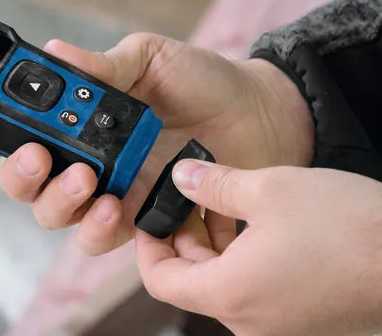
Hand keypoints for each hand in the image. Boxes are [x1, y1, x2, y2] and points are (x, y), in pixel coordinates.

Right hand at [0, 34, 314, 254]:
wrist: (262, 115)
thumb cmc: (203, 81)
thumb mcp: (151, 59)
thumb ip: (105, 64)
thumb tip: (56, 53)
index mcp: (75, 117)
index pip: (14, 131)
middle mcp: (82, 156)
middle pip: (23, 182)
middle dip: (18, 174)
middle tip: (39, 156)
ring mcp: (108, 191)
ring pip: (54, 216)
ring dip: (57, 203)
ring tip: (87, 181)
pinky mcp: (140, 220)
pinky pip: (101, 239)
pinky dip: (99, 228)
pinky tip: (120, 206)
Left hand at [137, 161, 381, 335]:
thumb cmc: (349, 227)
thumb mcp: (271, 189)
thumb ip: (214, 184)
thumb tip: (180, 176)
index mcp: (230, 295)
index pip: (159, 281)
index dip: (147, 245)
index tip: (152, 214)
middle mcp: (249, 323)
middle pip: (191, 282)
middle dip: (184, 238)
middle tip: (190, 198)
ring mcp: (280, 328)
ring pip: (225, 286)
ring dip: (216, 247)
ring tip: (226, 202)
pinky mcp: (305, 322)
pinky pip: (257, 293)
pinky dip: (245, 262)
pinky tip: (260, 226)